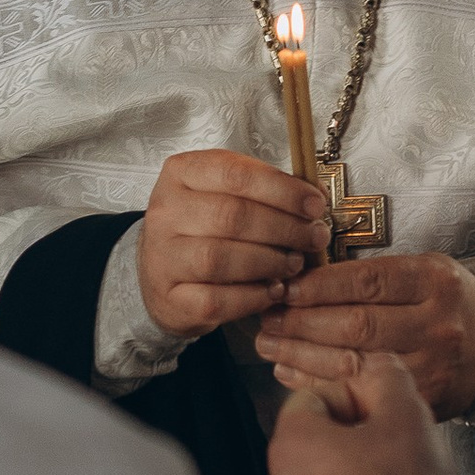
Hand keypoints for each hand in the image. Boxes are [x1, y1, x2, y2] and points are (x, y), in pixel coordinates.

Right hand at [137, 148, 329, 338]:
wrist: (160, 272)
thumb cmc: (202, 227)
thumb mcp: (226, 193)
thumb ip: (266, 190)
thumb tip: (314, 197)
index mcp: (182, 173)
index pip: (236, 174)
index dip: (282, 190)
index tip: (315, 204)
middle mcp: (166, 213)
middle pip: (232, 216)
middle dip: (284, 228)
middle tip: (314, 237)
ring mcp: (163, 258)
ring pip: (221, 259)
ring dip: (270, 262)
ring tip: (294, 263)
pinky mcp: (170, 299)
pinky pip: (217, 300)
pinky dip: (253, 297)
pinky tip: (273, 290)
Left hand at [257, 249, 474, 418]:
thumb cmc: (445, 301)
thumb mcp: (423, 271)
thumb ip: (375, 275)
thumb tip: (304, 278)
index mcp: (434, 280)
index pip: (368, 280)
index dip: (320, 285)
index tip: (285, 286)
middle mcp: (436, 323)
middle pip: (358, 324)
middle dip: (303, 322)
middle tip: (267, 317)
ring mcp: (432, 366)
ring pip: (357, 363)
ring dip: (303, 354)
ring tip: (270, 344)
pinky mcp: (425, 400)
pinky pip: (363, 393)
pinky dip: (321, 383)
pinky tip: (292, 372)